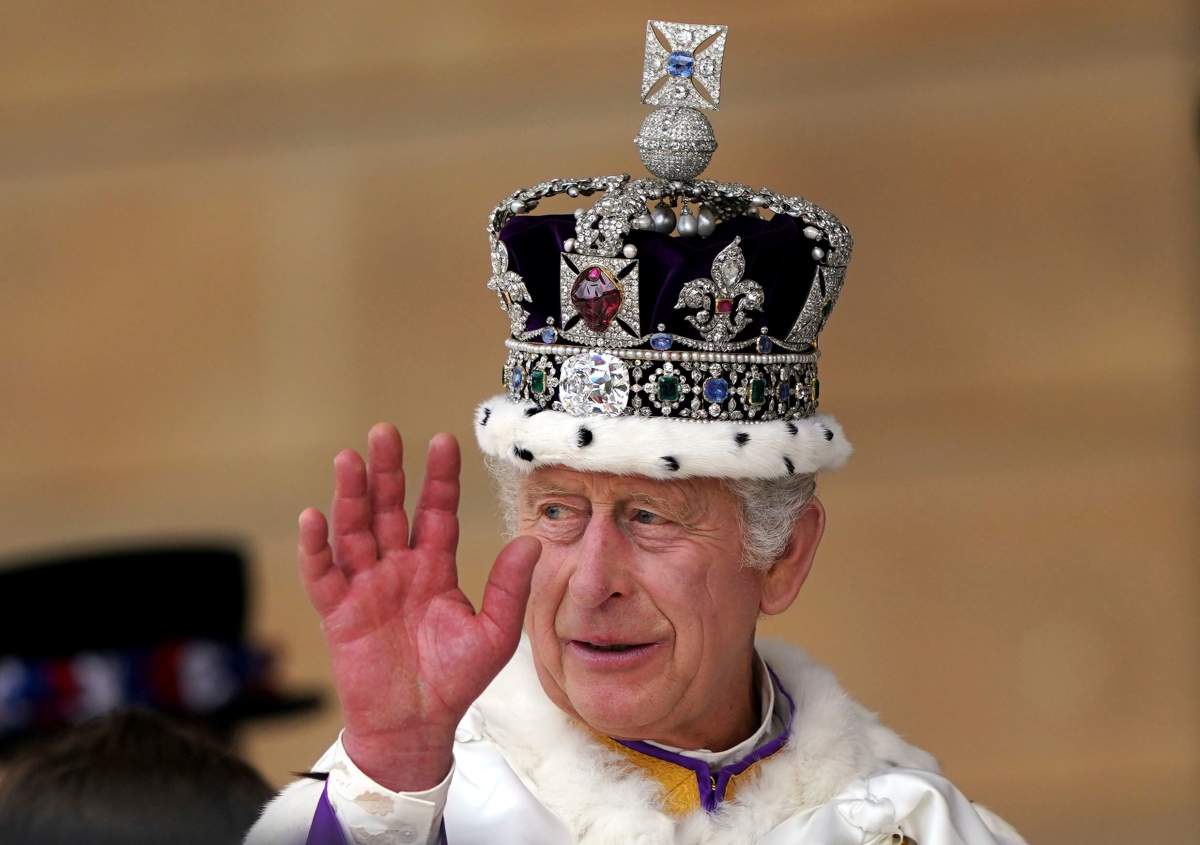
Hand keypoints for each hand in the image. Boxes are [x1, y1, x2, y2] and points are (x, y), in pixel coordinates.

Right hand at [297, 424, 539, 790]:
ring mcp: (366, 587)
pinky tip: (314, 517)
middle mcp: (398, 568)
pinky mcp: (339, 612)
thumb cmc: (455, 681)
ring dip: (350, 496)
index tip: (442, 440)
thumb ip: (508, 588)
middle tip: (383, 432)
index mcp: (434, 567)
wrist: (416, 727)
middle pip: (388, 509)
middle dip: (386, 471)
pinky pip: (324, 575)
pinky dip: (316, 548)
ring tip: (348, 459)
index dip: (439, 478)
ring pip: (354, 531)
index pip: (436, 511)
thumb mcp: (494, 633)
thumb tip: (532, 542)